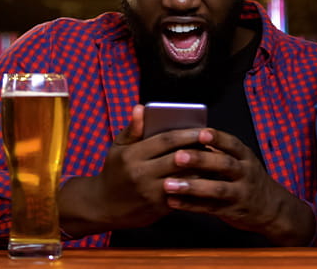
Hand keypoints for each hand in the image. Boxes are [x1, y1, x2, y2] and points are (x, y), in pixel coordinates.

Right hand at [58, 104, 200, 236]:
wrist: (102, 206)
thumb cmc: (114, 172)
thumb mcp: (117, 148)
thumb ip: (132, 129)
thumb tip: (140, 107)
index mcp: (131, 155)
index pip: (165, 140)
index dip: (186, 133)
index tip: (202, 129)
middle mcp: (141, 174)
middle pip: (178, 158)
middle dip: (198, 149)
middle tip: (214, 142)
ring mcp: (151, 193)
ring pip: (184, 178)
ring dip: (201, 169)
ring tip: (214, 159)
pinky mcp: (159, 208)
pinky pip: (183, 194)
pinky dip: (196, 185)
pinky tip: (206, 177)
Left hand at [159, 129, 316, 245]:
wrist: (272, 208)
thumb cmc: (248, 179)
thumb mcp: (242, 161)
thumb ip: (220, 151)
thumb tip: (189, 135)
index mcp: (245, 157)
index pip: (232, 144)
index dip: (217, 138)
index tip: (201, 133)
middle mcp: (245, 174)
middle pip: (224, 165)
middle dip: (200, 160)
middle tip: (178, 156)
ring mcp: (240, 194)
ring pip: (216, 189)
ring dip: (191, 187)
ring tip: (169, 184)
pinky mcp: (232, 211)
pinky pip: (210, 208)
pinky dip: (190, 205)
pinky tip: (173, 201)